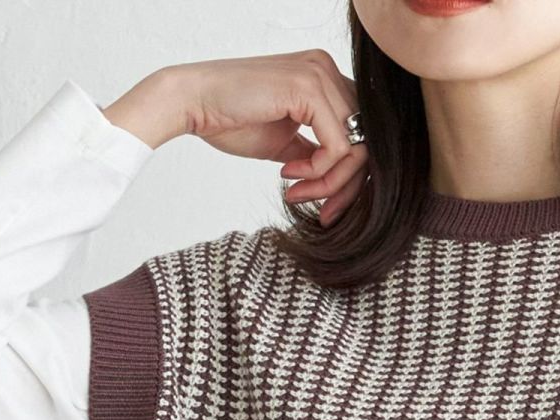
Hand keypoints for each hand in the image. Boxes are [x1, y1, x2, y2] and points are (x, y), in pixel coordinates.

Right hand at [102, 51, 367, 225]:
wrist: (193, 103)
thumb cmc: (231, 120)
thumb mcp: (287, 142)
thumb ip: (317, 152)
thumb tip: (343, 177)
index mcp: (324, 77)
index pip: (361, 132)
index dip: (349, 176)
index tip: (324, 202)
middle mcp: (327, 69)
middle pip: (366, 142)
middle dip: (345, 186)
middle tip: (320, 209)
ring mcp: (320, 75)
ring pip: (357, 148)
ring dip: (330, 183)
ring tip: (299, 192)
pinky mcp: (309, 88)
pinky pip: (338, 147)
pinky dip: (319, 172)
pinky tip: (289, 174)